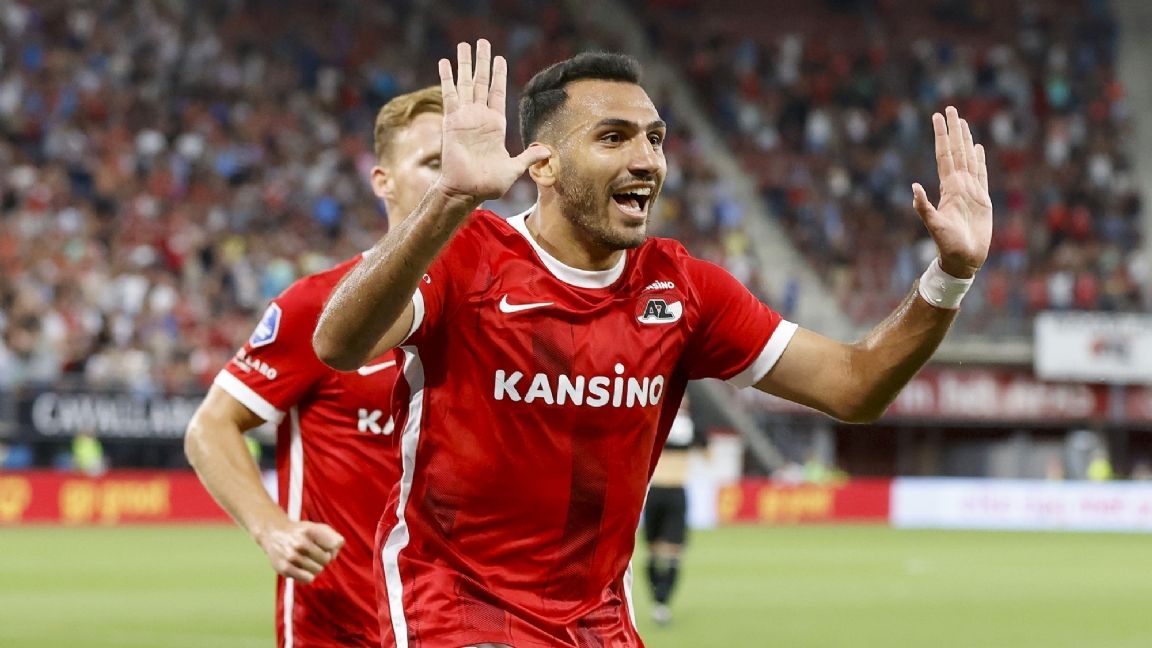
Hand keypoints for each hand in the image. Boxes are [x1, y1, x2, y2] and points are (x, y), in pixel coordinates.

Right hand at [255, 521, 344, 582]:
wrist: (274, 533)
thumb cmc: (301, 533)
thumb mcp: (317, 527)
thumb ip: (332, 538)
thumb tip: (334, 556)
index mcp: (310, 530)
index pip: (335, 544)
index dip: (333, 548)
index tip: (326, 547)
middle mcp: (300, 542)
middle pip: (326, 559)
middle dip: (323, 558)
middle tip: (314, 555)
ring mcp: (291, 556)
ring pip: (318, 570)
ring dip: (315, 567)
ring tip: (307, 561)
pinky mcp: (284, 568)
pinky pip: (307, 579)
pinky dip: (308, 576)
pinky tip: (302, 569)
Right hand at [435, 39, 550, 202]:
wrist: (467, 190)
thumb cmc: (488, 183)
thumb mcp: (514, 168)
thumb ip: (529, 156)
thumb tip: (547, 150)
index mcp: (495, 125)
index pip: (497, 93)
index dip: (498, 75)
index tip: (499, 57)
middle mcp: (479, 117)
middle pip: (481, 82)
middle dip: (481, 61)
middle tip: (482, 42)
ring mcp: (465, 117)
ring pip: (465, 83)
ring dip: (464, 63)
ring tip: (464, 44)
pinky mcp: (452, 120)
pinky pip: (449, 95)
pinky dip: (447, 78)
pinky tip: (445, 62)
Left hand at [912, 106, 992, 278]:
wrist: (963, 258)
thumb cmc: (947, 244)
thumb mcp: (934, 224)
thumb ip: (923, 207)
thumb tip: (914, 186)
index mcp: (947, 187)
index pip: (944, 155)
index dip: (941, 135)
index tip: (937, 116)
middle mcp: (958, 185)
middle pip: (956, 151)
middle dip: (953, 130)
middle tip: (950, 108)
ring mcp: (970, 190)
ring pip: (969, 158)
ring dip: (965, 140)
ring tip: (962, 122)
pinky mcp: (982, 199)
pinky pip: (981, 174)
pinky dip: (980, 160)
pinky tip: (977, 148)